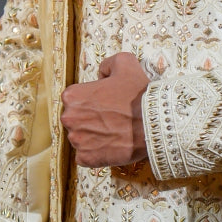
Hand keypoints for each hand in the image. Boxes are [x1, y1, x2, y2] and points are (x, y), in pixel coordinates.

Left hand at [61, 52, 149, 166]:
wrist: (153, 123)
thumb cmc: (137, 94)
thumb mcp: (125, 63)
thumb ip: (108, 64)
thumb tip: (101, 74)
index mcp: (73, 96)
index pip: (74, 97)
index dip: (91, 98)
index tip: (105, 100)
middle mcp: (69, 118)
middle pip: (75, 118)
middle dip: (88, 117)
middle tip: (110, 116)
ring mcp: (77, 140)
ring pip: (80, 136)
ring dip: (92, 134)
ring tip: (112, 130)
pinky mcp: (86, 158)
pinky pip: (85, 155)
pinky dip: (95, 152)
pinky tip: (110, 144)